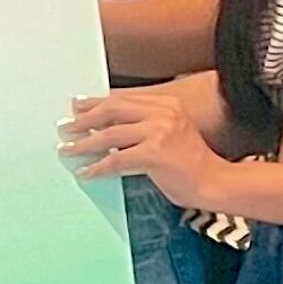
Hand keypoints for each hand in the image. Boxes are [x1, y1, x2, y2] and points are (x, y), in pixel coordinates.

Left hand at [62, 88, 230, 206]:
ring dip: (84, 143)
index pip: (121, 99)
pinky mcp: (155, 153)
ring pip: (110, 135)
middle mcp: (162, 113)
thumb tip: (104, 124)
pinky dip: (98, 166)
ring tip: (68, 150)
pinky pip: (117, 159)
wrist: (217, 183)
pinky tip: (86, 171)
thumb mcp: (168, 132)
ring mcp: (159, 132)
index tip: (74, 107)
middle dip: (84, 119)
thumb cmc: (190, 164)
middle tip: (65, 128)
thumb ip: (142, 124)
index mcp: (165, 104)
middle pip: (111, 110)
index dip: (94, 103)